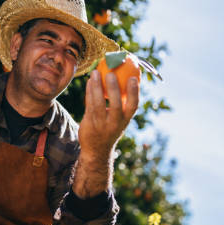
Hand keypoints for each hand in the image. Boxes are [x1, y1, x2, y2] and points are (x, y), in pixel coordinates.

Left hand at [75, 70, 138, 196]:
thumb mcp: (119, 120)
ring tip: (95, 73)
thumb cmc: (110, 129)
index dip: (134, 92)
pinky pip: (89, 105)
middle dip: (113, 89)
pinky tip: (89, 81)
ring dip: (96, 87)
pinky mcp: (89, 124)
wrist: (96, 151)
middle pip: (116, 105)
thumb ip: (122, 104)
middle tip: (111, 73)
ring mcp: (101, 125)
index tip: (133, 78)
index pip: (133, 106)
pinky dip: (89, 92)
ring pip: (98, 104)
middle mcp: (115, 123)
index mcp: (125, 120)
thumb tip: (126, 78)